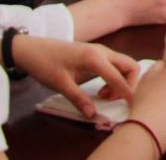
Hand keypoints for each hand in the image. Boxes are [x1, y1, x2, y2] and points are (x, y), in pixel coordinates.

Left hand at [11, 36, 140, 121]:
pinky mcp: (96, 54)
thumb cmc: (45, 64)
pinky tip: (101, 89)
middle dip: (130, 84)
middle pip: (130, 66)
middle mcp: (102, 52)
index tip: (134, 106)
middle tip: (114, 99)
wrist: (31, 49)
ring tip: (104, 96)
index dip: (128, 93)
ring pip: (124, 65)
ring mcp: (100, 51)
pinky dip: (115, 78)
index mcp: (95, 58)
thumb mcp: (60, 84)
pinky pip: (115, 65)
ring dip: (121, 82)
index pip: (120, 77)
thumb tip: (92, 115)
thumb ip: (79, 99)